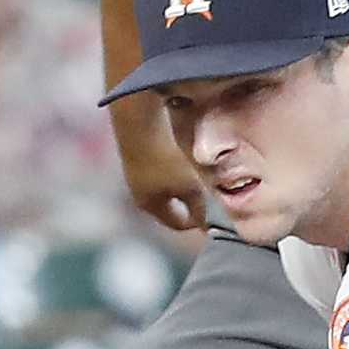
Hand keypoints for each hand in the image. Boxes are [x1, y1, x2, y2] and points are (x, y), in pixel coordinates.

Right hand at [113, 98, 205, 230]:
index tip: (213, 216)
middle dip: (188, 204)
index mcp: (151, 206)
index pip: (177, 223)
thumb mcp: (190, 186)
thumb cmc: (165, 158)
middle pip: (169, 206)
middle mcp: (139, 192)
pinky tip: (179, 155)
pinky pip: (158, 168)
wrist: (137, 121)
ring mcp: (134, 172)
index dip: (197, 222)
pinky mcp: (135, 153)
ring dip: (179, 184)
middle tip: (207, 197)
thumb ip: (202, 208)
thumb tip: (210, 227)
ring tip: (195, 174)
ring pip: (163, 186)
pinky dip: (170, 167)